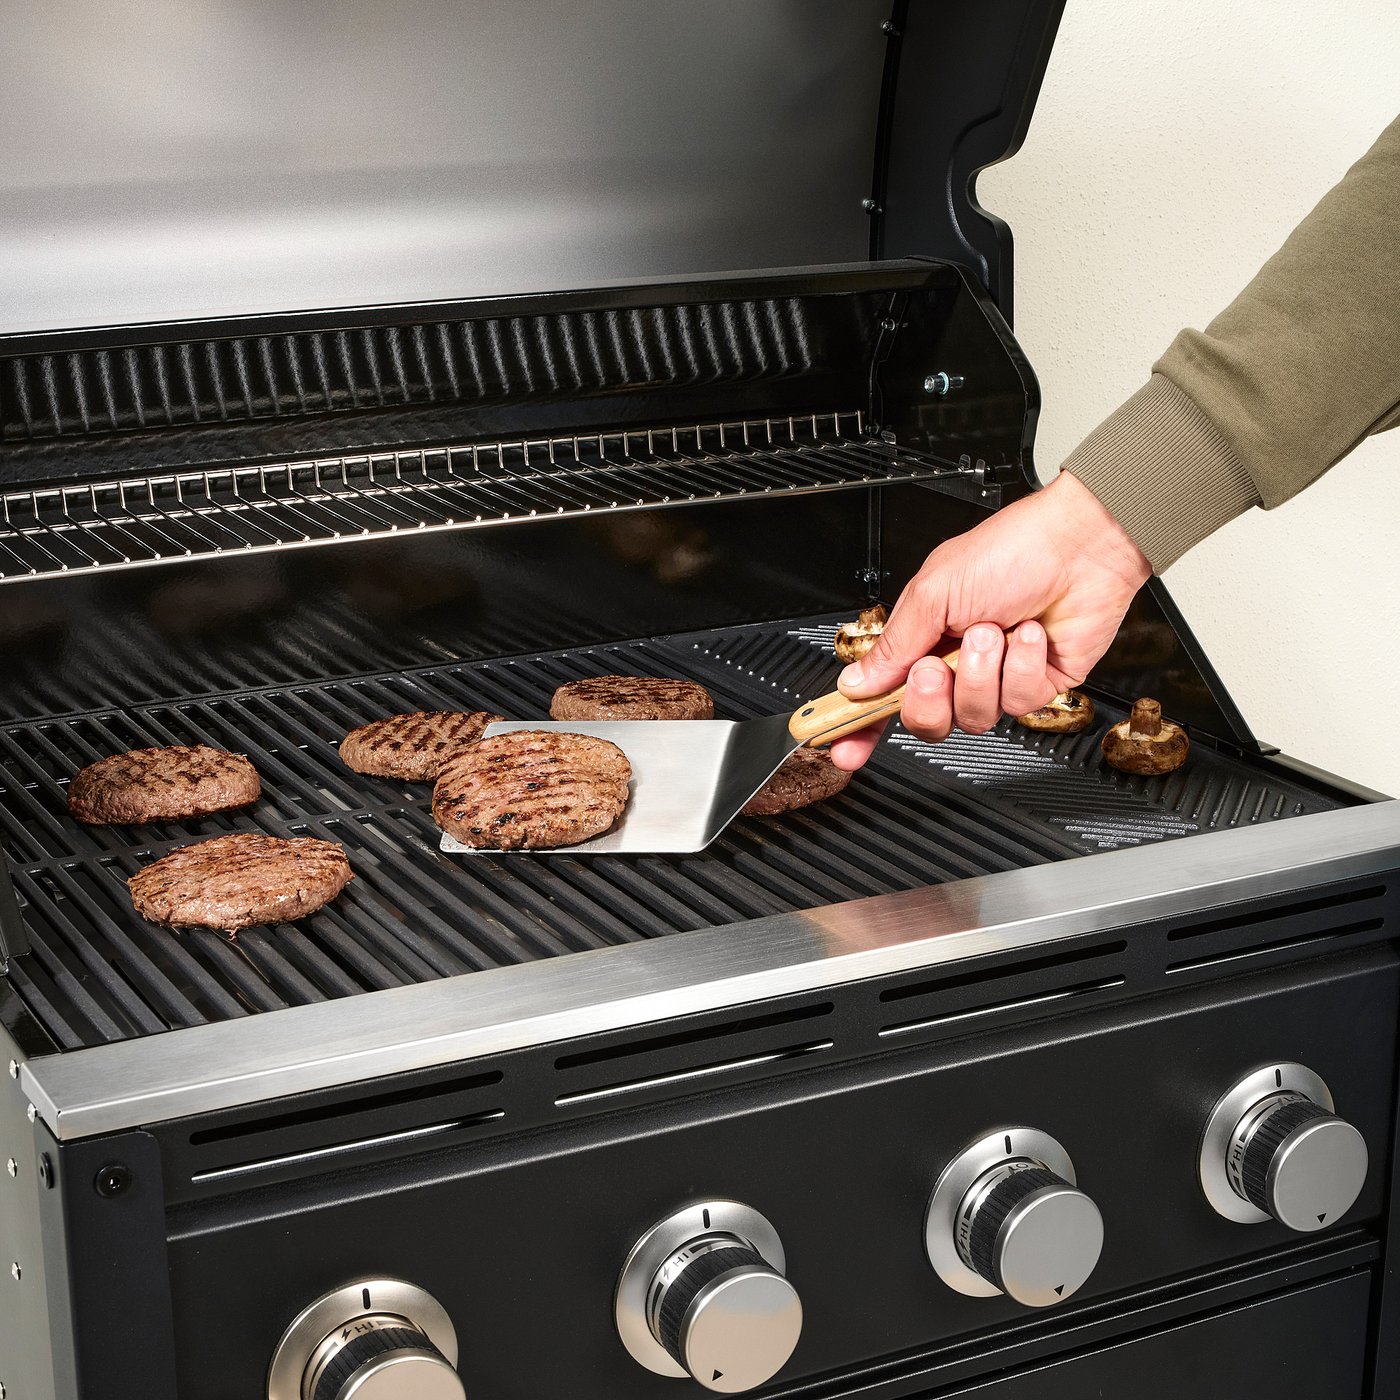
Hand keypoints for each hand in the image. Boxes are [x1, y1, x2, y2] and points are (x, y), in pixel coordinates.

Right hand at [829, 471, 1150, 768]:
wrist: (1080, 546)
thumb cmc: (1010, 551)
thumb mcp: (932, 595)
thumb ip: (892, 647)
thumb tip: (856, 683)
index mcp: (923, 639)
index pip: (883, 694)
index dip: (861, 725)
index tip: (843, 747)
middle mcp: (957, 663)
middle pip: (926, 721)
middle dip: (930, 698)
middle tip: (936, 666)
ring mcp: (997, 677)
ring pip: (974, 716)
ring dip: (982, 672)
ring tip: (994, 631)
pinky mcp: (1036, 685)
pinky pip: (1017, 703)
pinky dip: (1021, 666)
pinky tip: (1029, 635)